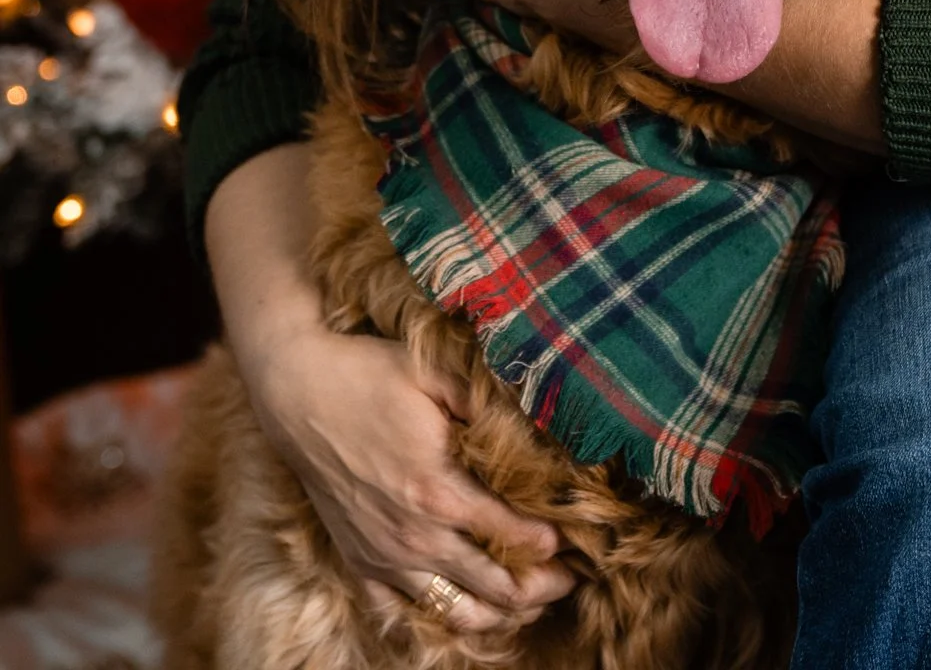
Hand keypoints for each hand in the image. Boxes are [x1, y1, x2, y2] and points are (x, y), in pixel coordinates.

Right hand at [245, 320, 576, 632]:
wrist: (297, 391)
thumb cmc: (367, 374)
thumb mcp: (433, 372)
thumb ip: (484, 398)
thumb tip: (536, 412)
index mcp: (437, 491)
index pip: (510, 534)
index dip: (549, 542)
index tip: (576, 540)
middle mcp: (413, 536)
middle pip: (492, 584)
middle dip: (538, 587)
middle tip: (571, 580)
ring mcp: (383, 555)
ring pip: (453, 609)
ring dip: (497, 612)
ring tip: (529, 603)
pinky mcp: (358, 560)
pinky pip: (402, 611)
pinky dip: (440, 615)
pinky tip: (465, 607)